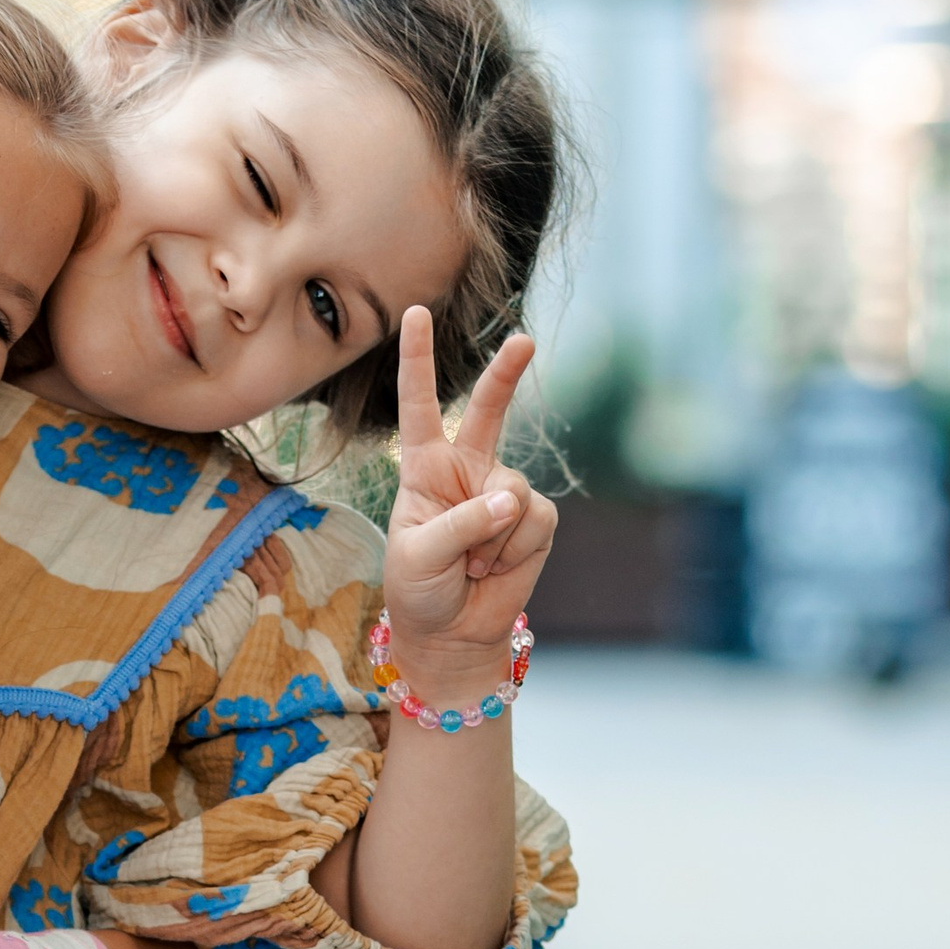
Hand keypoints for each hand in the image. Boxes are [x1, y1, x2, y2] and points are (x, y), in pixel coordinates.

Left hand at [379, 311, 555, 704]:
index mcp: (424, 467)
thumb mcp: (420, 556)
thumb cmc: (419, 590)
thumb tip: (511, 502)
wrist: (451, 635)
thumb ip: (462, 524)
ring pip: (512, 490)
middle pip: (490, 409)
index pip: (420, 405)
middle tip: (524, 340)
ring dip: (491, 538)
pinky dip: (513, 551)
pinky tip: (495, 571)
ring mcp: (503, 492)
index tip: (415, 312)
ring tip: (471, 566)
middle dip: (507, 373)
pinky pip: (533, 521)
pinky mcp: (534, 520)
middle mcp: (466, 470)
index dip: (418, 360)